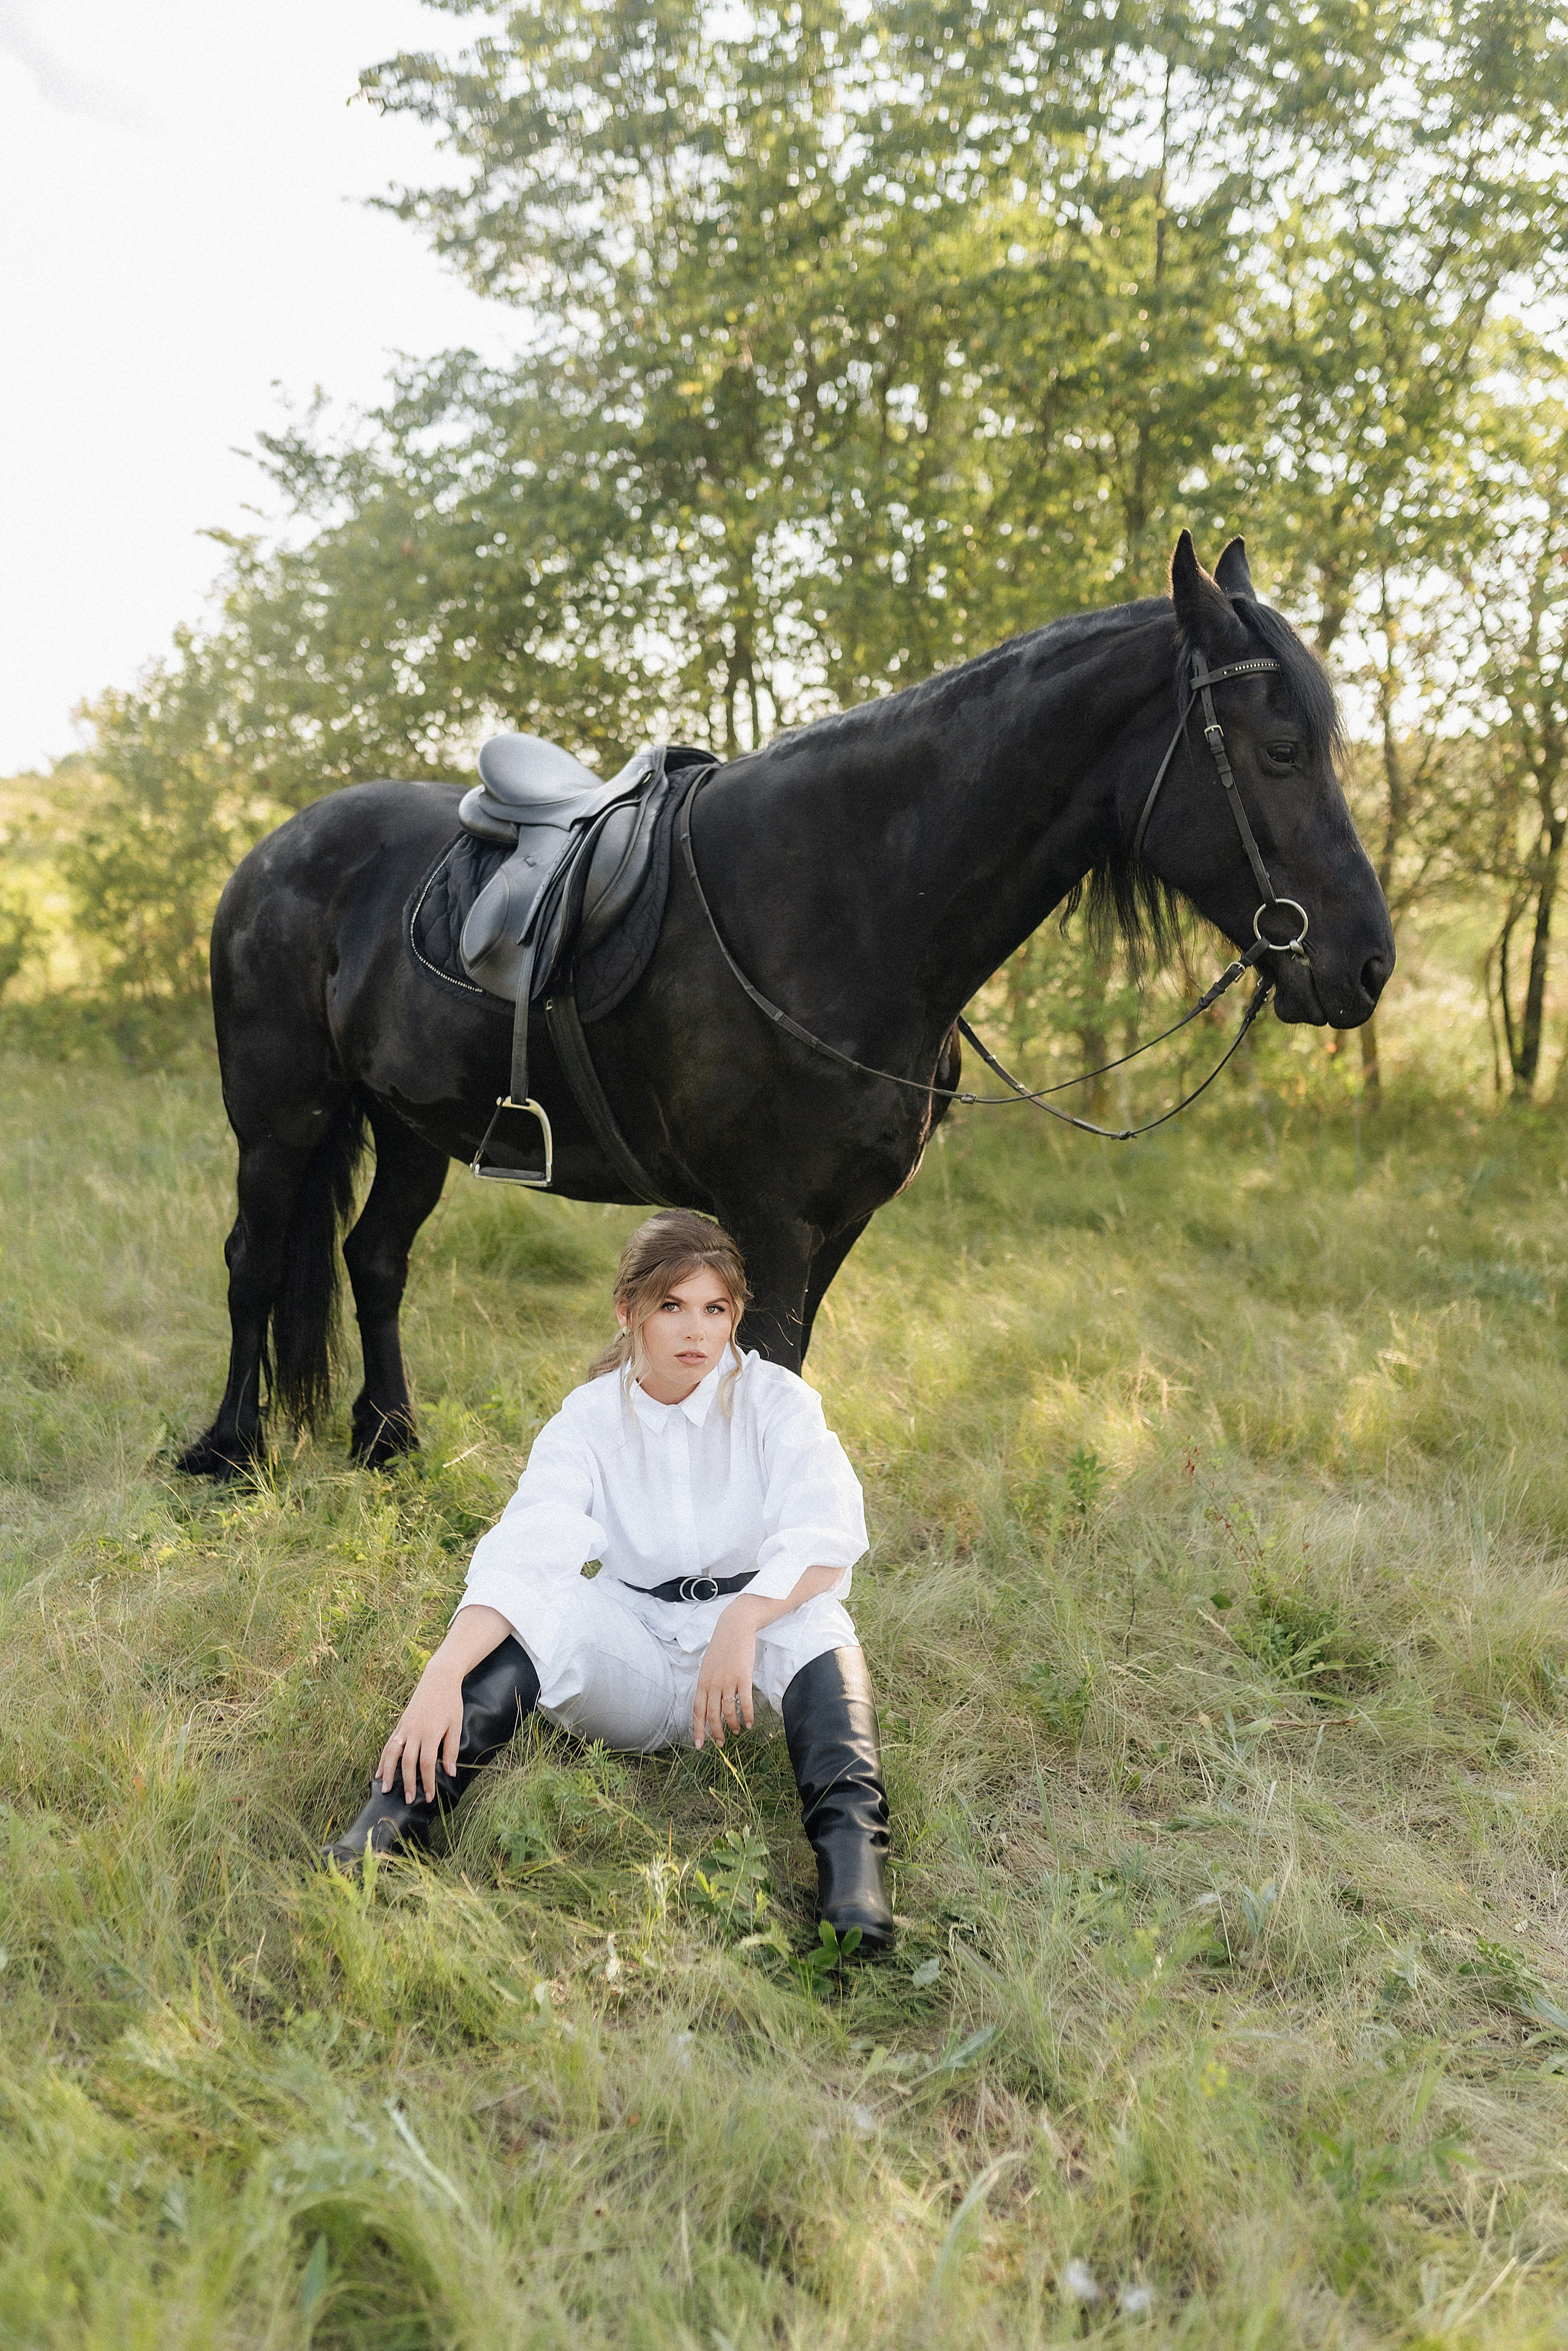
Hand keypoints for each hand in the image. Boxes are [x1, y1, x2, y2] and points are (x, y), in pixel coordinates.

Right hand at [377, 1664, 463, 1801]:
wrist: (438, 1680)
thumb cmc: (450, 1703)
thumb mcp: (455, 1725)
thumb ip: (451, 1749)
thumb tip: (450, 1772)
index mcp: (430, 1733)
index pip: (426, 1763)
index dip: (428, 1782)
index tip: (429, 1796)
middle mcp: (414, 1731)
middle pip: (407, 1762)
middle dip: (407, 1782)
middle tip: (408, 1800)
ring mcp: (404, 1727)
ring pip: (391, 1753)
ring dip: (388, 1772)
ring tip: (385, 1789)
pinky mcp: (400, 1724)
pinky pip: (388, 1744)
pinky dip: (382, 1759)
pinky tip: (378, 1771)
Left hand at [693, 1601, 759, 1748]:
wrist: (735, 1627)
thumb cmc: (722, 1646)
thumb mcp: (708, 1665)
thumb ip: (707, 1684)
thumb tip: (707, 1702)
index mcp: (702, 1681)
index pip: (697, 1711)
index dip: (698, 1729)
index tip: (699, 1745)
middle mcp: (712, 1684)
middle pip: (712, 1715)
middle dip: (716, 1733)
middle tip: (721, 1743)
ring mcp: (728, 1681)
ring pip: (728, 1712)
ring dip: (733, 1725)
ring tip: (738, 1731)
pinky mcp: (743, 1677)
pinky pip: (745, 1702)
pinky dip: (748, 1715)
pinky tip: (750, 1722)